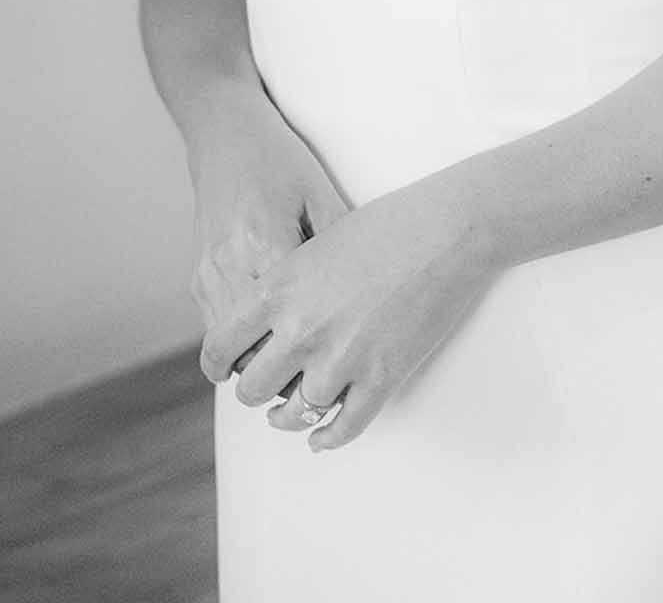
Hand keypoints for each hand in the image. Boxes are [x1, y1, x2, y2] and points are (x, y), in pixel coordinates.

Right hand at [188, 103, 349, 361]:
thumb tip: (369, 292)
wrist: (226, 135)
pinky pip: (217, 330)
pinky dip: (241, 344)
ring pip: (230, 350)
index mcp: (266, 244)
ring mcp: (208, 275)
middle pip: (255, 350)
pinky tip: (271, 338)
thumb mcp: (319, 193)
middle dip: (286, 372)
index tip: (341, 366)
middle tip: (320, 380)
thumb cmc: (280, 160)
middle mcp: (230, 266)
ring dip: (260, 363)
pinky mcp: (198, 277)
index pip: (289, 325)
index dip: (316, 352)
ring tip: (296, 365)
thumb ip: (338, 243)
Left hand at [200, 173, 494, 451]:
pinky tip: (321, 436)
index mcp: (280, 289)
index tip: (224, 370)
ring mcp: (341, 359)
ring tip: (288, 413)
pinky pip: (342, 427)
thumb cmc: (386, 225)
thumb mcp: (317, 244)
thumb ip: (287, 285)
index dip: (218, 364)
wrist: (445, 230)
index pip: (221, 345)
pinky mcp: (380, 379)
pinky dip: (328, 437)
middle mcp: (302, 330)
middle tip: (265, 385)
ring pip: (294, 414)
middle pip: (252, 388)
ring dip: (289, 417)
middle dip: (256, 390)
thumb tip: (269, 316)